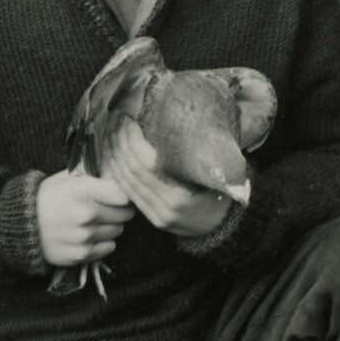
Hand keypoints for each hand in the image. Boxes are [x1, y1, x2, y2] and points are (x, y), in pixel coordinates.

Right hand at [35, 170, 133, 268]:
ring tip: (93, 221)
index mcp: (83, 190)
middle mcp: (86, 215)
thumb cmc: (48, 196)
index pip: (124, 194)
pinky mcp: (80, 255)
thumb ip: (96, 175)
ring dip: (110, 226)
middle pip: (126, 213)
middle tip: (106, 208)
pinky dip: (102, 242)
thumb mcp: (69, 177)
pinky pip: (109, 247)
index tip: (119, 194)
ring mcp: (84, 237)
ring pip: (118, 231)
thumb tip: (121, 174)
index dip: (125, 193)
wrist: (19, 224)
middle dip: (119, 210)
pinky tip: (88, 235)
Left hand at [100, 116, 233, 239]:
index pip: (146, 163)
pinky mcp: (154, 219)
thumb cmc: (224, 188)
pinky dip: (118, 174)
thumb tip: (173, 118)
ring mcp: (159, 215)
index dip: (133, 140)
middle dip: (121, 144)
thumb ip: (193, 151)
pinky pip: (129, 193)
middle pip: (133, 171)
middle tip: (117, 123)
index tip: (129, 121)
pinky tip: (114, 159)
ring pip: (127, 183)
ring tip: (112, 136)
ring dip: (115, 157)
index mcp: (181, 193)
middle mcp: (167, 206)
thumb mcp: (215, 168)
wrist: (226, 223)